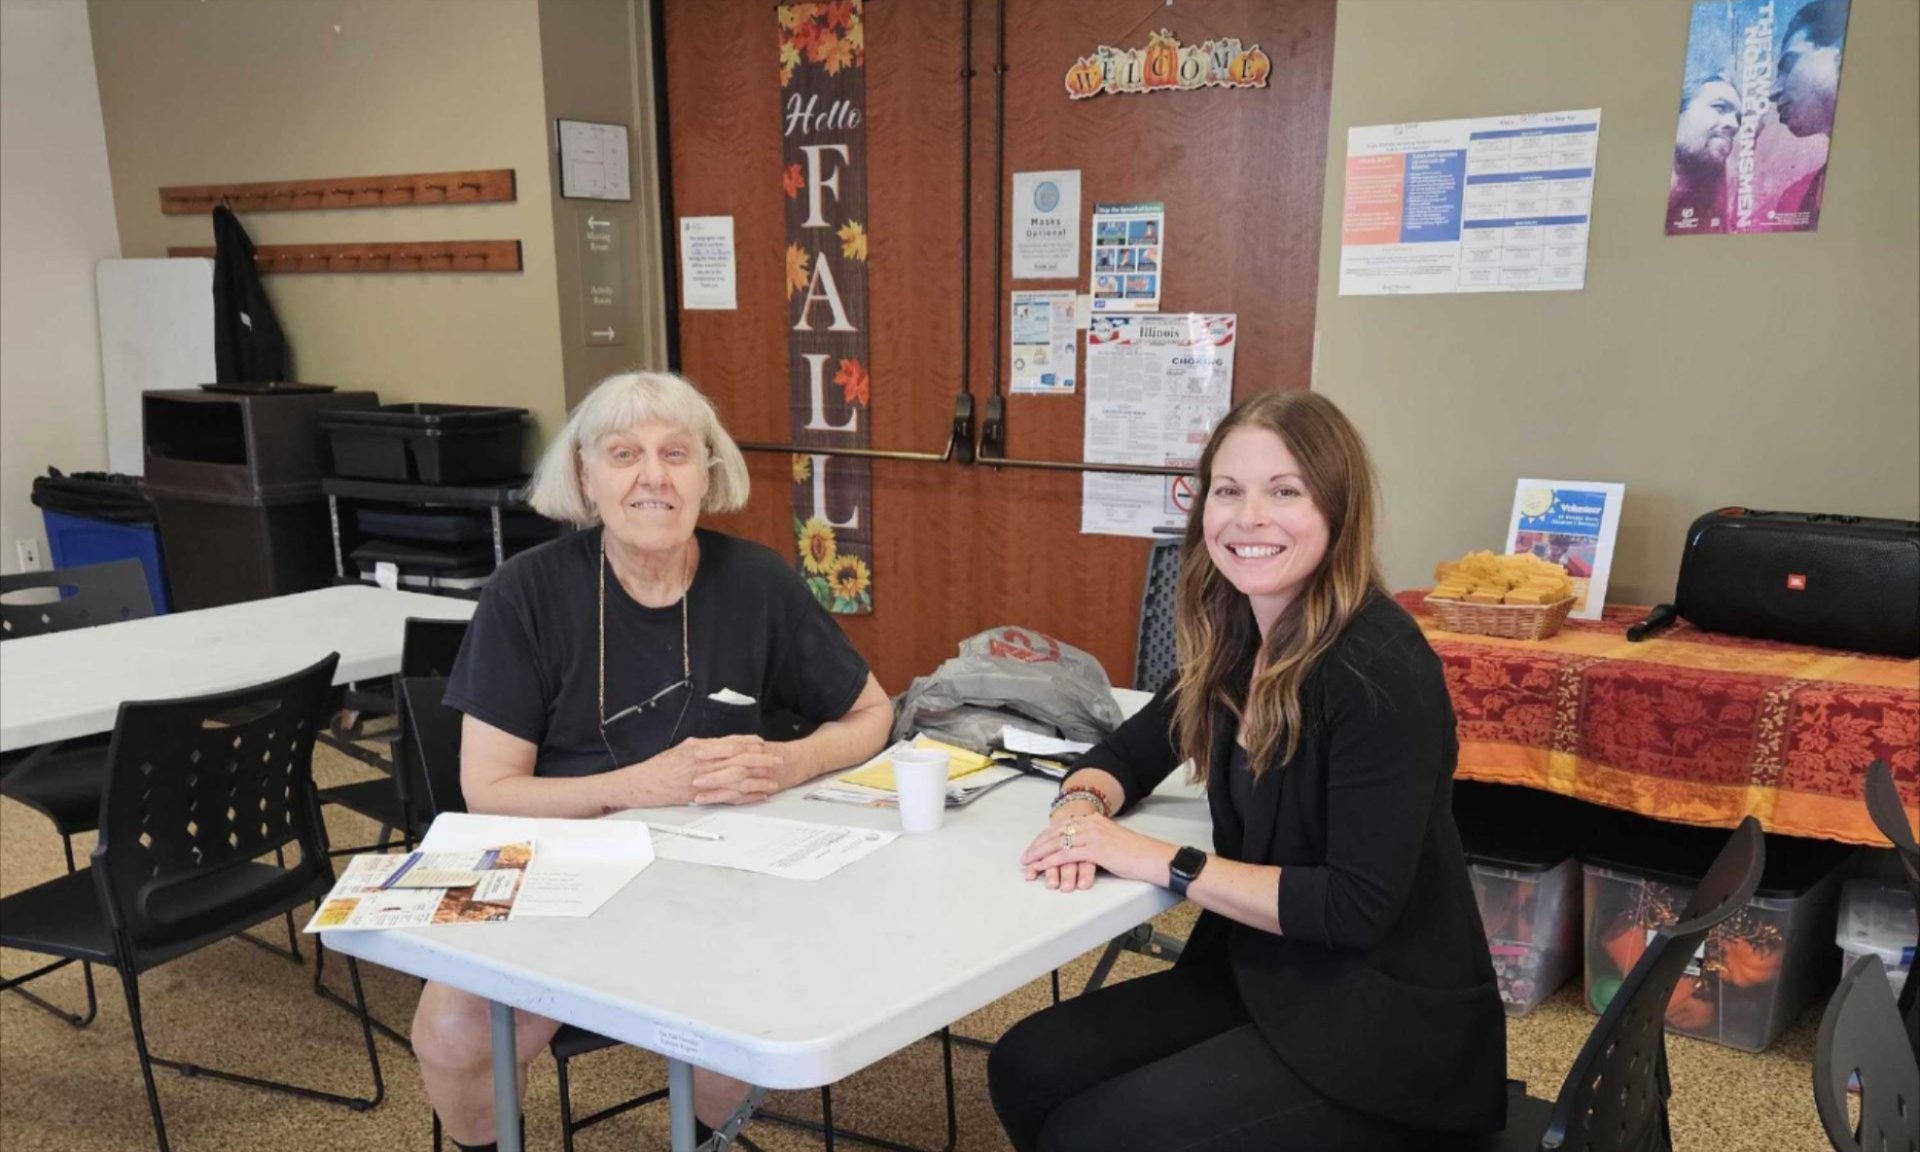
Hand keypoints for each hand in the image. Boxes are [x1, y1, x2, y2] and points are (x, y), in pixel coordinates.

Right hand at [630, 735, 785, 805]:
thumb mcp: (683, 748)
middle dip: (760, 760)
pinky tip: (756, 795)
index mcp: (698, 748)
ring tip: (773, 779)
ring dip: (757, 779)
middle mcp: (702, 762)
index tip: (762, 744)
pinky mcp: (701, 796)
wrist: (642, 784)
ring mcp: (703, 780)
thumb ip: (704, 746)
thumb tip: (723, 744)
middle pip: (738, 759)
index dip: (748, 743)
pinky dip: (744, 796)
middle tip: (777, 760)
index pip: (730, 743)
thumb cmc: (660, 767)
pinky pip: (728, 795)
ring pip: (736, 778)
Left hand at [1019, 805, 1173, 892]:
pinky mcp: (1095, 849)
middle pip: (1056, 832)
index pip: (1063, 825)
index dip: (1046, 837)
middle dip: (1038, 845)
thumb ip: (1097, 840)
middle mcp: (1091, 823)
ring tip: (1027, 864)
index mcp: (1095, 819)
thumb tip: (1083, 849)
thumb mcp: (1113, 840)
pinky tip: (1040, 868)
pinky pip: (1066, 854)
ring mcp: (1093, 835)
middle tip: (1025, 857)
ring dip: (1039, 854)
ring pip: (1057, 843)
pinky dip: (1050, 862)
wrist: (1153, 858)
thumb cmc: (1137, 854)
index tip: (1034, 847)